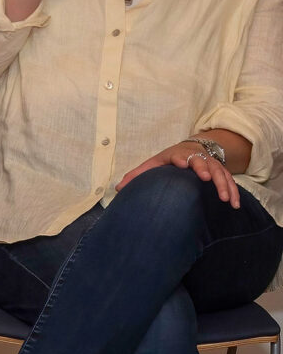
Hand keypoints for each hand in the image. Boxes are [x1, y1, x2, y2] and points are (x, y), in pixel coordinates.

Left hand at [124, 137, 242, 207]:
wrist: (193, 148)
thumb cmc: (170, 160)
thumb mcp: (154, 164)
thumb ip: (138, 175)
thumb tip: (118, 189)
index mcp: (178, 154)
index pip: (180, 155)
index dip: (181, 158)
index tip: (181, 163)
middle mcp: (197, 157)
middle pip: (202, 161)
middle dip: (204, 168)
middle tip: (206, 178)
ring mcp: (211, 164)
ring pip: (220, 172)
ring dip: (223, 185)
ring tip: (225, 199)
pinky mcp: (222, 172)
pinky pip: (230, 181)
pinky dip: (233, 192)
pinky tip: (234, 205)